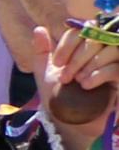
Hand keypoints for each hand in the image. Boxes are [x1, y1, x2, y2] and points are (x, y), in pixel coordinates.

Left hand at [35, 16, 118, 147]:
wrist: (70, 120)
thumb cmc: (59, 95)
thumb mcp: (46, 72)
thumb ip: (42, 50)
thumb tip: (38, 29)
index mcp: (84, 45)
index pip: (82, 29)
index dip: (68, 44)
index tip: (57, 64)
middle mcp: (103, 50)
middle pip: (97, 37)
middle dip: (78, 58)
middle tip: (66, 77)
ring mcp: (115, 62)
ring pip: (110, 49)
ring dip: (89, 65)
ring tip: (77, 82)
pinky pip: (116, 68)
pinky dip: (99, 74)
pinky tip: (86, 85)